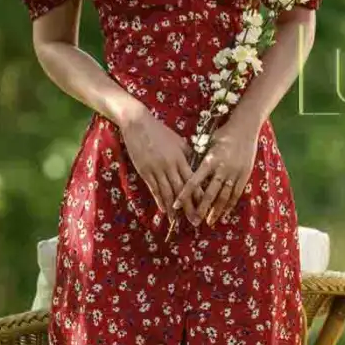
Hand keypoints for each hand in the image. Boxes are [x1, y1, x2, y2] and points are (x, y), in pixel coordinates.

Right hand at [119, 106, 199, 224]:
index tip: (206, 207)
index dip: (199, 196)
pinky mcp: (145, 171)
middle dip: (190, 208)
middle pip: (182, 191)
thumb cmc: (160, 131)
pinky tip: (164, 210)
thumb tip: (197, 166)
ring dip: (174, 209)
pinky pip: (154, 189)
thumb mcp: (178, 140)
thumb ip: (188, 154)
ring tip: (178, 221)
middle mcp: (170, 165)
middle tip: (195, 222)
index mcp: (181, 157)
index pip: (193, 181)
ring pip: (168, 193)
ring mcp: (157, 169)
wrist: (138, 123)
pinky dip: (160, 201)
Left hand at [172, 122, 259, 225]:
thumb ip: (198, 158)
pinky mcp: (245, 175)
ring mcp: (235, 173)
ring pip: (224, 197)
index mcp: (210, 160)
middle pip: (210, 194)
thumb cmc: (223, 134)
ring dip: (216, 211)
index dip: (184, 194)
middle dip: (201, 209)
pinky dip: (230, 205)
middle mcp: (222, 169)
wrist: (246, 127)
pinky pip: (236, 193)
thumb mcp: (208, 143)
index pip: (194, 181)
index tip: (176, 206)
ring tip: (210, 222)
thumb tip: (186, 170)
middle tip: (194, 222)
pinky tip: (224, 213)